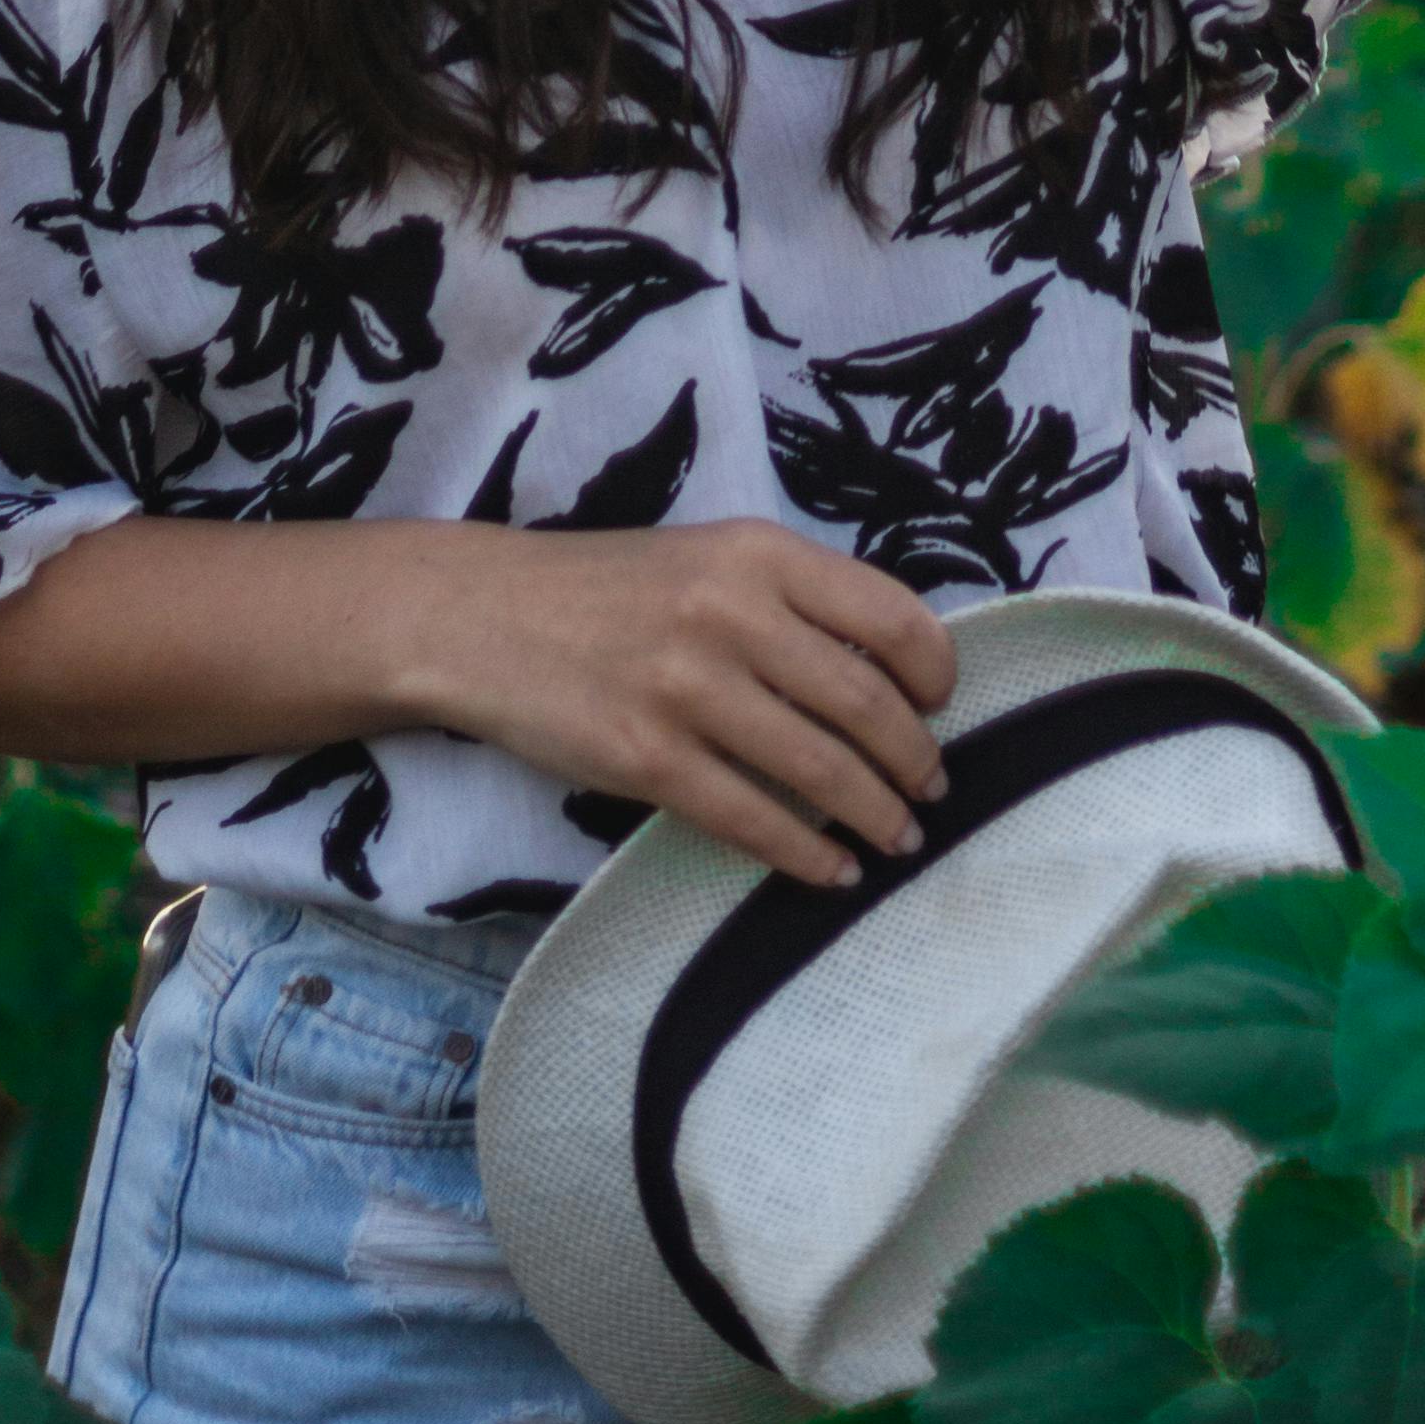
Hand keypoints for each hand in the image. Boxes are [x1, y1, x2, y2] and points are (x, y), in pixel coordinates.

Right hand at [416, 522, 956, 888]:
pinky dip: (807, 856)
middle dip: (915, 762)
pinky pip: (753, 820)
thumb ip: (789, 599)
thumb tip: (889, 673)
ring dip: (877, 816)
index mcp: (757, 552)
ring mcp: (688, 688)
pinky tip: (832, 871)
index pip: (890, 616)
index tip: (941, 708)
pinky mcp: (647, 758)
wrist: (483, 616)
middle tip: (931, 791)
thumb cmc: (607, 590)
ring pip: (821, 771)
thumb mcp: (707, 558)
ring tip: (899, 838)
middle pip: (867, 705)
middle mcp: (731, 612)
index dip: (935, 674)